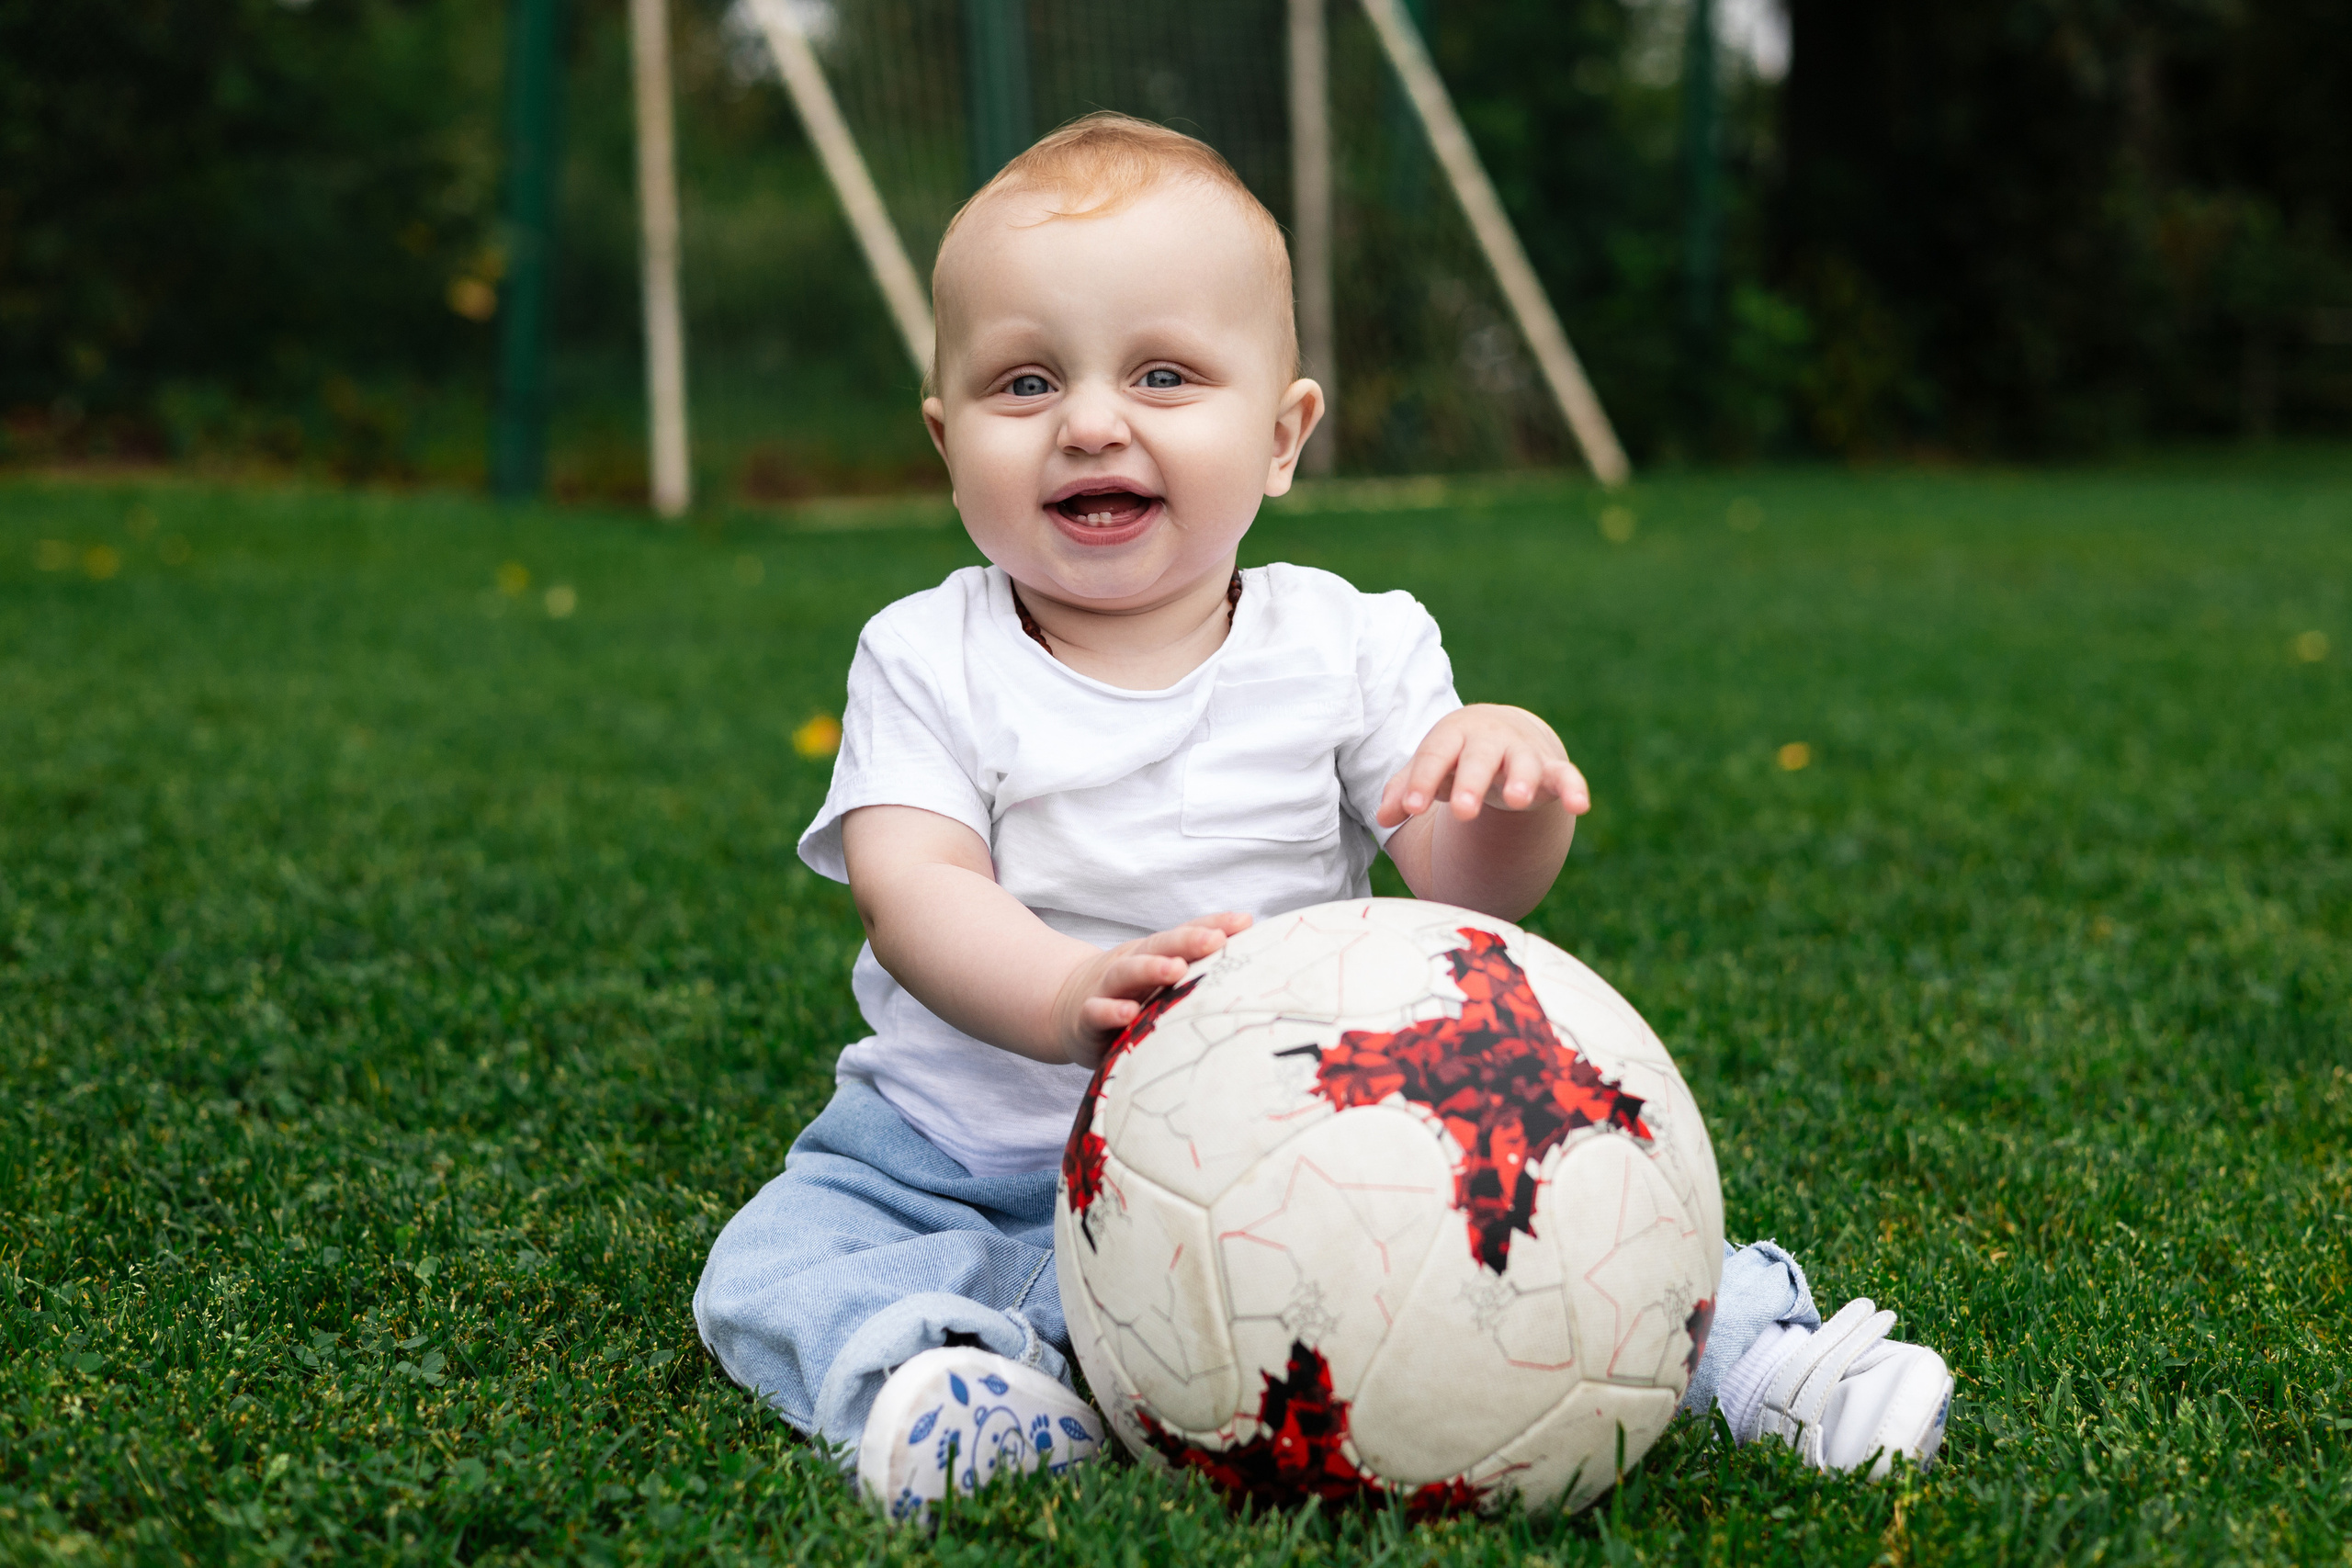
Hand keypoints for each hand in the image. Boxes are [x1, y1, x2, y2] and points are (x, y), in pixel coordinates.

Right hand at [1052, 911, 1251, 1067]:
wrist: (1065, 1008)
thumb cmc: (1131, 994)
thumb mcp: (1160, 976)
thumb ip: (1196, 966)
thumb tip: (1250, 953)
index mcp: (1154, 953)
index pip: (1185, 934)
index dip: (1213, 925)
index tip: (1244, 922)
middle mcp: (1131, 964)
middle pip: (1159, 946)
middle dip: (1188, 941)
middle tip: (1216, 940)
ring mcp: (1107, 989)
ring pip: (1127, 973)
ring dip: (1151, 969)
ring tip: (1176, 969)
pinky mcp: (1087, 1019)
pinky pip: (1097, 1012)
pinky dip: (1110, 1010)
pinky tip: (1128, 1013)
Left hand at [1376, 704, 1589, 827]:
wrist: (1500, 731)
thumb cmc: (1454, 756)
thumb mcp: (1429, 770)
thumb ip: (1405, 791)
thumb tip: (1383, 817)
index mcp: (1453, 735)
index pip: (1435, 756)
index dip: (1421, 782)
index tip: (1410, 809)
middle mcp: (1489, 739)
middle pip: (1479, 759)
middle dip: (1471, 783)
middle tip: (1462, 811)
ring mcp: (1522, 753)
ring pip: (1524, 764)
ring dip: (1522, 780)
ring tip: (1517, 800)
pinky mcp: (1551, 769)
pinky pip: (1566, 776)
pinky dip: (1574, 788)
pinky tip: (1579, 805)